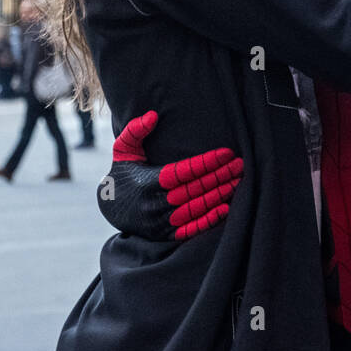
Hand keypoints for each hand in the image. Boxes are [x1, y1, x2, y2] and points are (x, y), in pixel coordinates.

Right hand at [98, 110, 243, 240]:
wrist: (110, 210)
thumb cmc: (123, 173)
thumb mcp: (123, 150)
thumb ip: (135, 130)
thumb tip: (153, 115)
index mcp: (146, 182)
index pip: (181, 172)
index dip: (205, 163)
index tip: (226, 153)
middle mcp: (153, 203)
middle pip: (193, 189)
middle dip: (219, 176)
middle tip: (240, 165)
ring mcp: (159, 221)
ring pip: (195, 208)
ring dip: (219, 195)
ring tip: (238, 181)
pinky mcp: (165, 235)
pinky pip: (190, 229)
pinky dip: (208, 220)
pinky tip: (226, 208)